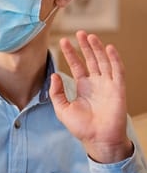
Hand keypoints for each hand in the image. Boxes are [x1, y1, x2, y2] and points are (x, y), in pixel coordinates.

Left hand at [49, 30, 132, 162]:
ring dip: (97, 48)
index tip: (63, 41)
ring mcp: (108, 85)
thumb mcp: (62, 108)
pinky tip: (108, 48)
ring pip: (103, 62)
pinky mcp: (118, 89)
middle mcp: (96, 83)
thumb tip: (54, 75)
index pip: (77, 65)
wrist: (98, 140)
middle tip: (79, 32)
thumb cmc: (81, 127)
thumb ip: (56, 92)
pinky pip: (117, 71)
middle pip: (91, 60)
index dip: (71, 53)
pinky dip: (114, 59)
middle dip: (85, 46)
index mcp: (83, 87)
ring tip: (90, 36)